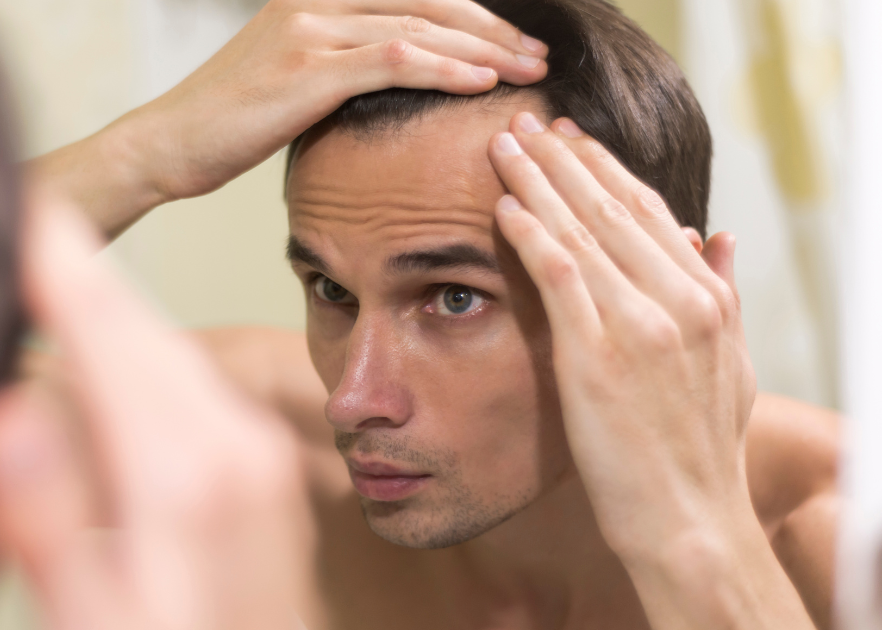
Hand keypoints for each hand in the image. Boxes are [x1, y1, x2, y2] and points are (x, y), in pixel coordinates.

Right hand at [0, 190, 313, 629]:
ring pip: (169, 350)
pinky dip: (141, 354)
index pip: (110, 335)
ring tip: (55, 265)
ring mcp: (255, 455)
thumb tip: (6, 415)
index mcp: (186, 475)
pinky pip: (192, 384)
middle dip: (81, 273)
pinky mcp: (257, 469)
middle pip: (143, 329)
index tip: (22, 203)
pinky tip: (113, 355)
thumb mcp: (98, 618)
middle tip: (26, 220)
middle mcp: (234, 447)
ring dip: (112, 309)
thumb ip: (50, 522)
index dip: (59, 266)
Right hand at [31, 0, 547, 238]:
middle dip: (492, 29)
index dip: (471, 18)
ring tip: (528, 70)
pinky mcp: (307, 66)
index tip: (514, 44)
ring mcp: (311, 28)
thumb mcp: (289, 84)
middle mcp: (318, 1)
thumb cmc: (228, 123)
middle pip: (429, 2)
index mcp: (318, 0)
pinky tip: (482, 82)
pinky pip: (394, 59)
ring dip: (483, 49)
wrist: (167, 144)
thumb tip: (392, 87)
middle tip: (538, 54)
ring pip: (420, 27)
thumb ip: (340, 70)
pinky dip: (445, 68)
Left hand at [487, 113, 813, 629]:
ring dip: (538, 181)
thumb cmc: (699, 448)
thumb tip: (717, 235)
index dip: (605, 170)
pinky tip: (505, 205)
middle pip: (611, 208)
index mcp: (707, 299)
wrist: (688, 518)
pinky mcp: (598, 354)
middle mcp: (679, 301)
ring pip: (582, 230)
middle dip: (563, 159)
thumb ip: (723, 294)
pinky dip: (531, 234)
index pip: (648, 212)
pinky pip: (560, 275)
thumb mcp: (731, 365)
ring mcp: (640, 325)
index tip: (571, 140)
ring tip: (504, 146)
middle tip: (526, 123)